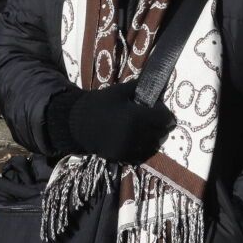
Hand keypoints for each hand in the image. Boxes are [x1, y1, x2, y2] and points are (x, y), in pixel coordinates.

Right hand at [51, 88, 174, 164]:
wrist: (77, 124)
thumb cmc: (99, 104)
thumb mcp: (120, 91)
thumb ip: (140, 88)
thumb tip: (156, 85)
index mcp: (135, 117)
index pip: (165, 118)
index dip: (164, 112)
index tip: (158, 107)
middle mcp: (135, 135)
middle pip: (162, 133)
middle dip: (161, 124)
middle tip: (153, 117)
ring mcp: (129, 149)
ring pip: (155, 145)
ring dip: (154, 136)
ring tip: (145, 127)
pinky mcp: (123, 157)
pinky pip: (143, 155)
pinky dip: (145, 147)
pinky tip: (137, 138)